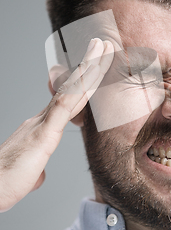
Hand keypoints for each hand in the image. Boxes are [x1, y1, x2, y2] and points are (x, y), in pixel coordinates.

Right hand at [0, 38, 113, 211]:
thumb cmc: (3, 184)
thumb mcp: (26, 175)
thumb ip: (36, 168)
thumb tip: (39, 173)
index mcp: (41, 127)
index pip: (68, 99)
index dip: (83, 82)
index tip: (95, 67)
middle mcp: (41, 119)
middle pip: (72, 88)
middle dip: (90, 66)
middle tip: (102, 44)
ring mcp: (42, 123)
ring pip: (72, 90)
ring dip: (88, 68)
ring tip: (100, 47)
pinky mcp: (43, 134)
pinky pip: (64, 107)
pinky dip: (80, 89)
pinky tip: (91, 73)